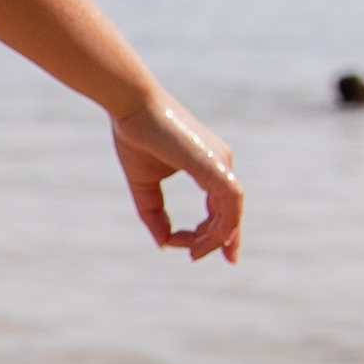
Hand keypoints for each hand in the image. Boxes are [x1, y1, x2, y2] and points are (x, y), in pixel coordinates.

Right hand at [110, 99, 242, 263]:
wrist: (131, 105)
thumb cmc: (136, 137)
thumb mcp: (144, 185)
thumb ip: (154, 215)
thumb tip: (163, 244)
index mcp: (210, 165)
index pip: (223, 206)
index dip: (219, 233)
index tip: (195, 252)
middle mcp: (222, 163)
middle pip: (232, 212)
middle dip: (222, 241)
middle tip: (196, 258)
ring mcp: (221, 163)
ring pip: (232, 212)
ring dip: (217, 238)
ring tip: (194, 253)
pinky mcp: (213, 164)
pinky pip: (230, 202)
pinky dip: (222, 225)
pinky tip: (202, 240)